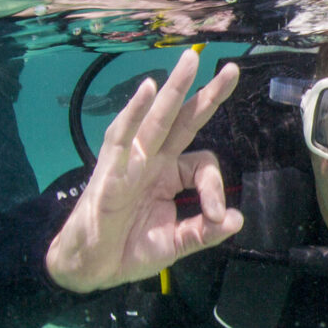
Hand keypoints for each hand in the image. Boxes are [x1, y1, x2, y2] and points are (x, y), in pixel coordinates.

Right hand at [44, 48, 243, 292]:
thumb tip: (236, 219)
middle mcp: (153, 160)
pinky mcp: (110, 169)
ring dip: (175, 88)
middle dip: (207, 94)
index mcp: (170, 174)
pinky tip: (148, 89)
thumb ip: (205, 231)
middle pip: (185, 120)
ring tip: (191, 59)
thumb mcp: (176, 243)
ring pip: (156, 118)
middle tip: (232, 69)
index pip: (203, 164)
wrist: (91, 268)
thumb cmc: (129, 250)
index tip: (216, 215)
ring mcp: (131, 161)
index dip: (215, 187)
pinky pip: (122, 135)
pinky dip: (134, 111)